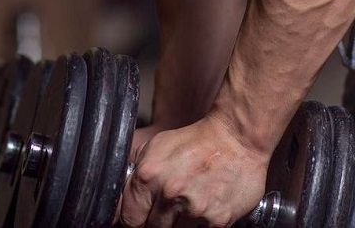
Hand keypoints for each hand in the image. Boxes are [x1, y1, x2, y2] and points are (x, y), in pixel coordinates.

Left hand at [117, 111, 268, 226]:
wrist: (237, 136)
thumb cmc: (197, 141)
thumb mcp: (158, 146)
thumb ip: (135, 174)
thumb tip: (118, 203)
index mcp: (149, 174)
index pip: (128, 219)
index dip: (134, 219)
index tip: (142, 216)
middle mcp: (170, 193)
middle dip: (157, 221)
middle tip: (171, 205)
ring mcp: (193, 209)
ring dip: (179, 223)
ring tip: (189, 202)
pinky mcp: (215, 221)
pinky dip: (200, 225)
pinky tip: (204, 207)